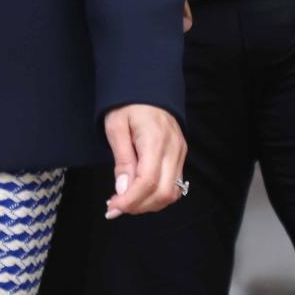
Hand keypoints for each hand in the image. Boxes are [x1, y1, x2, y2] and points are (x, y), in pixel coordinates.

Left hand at [103, 103, 186, 218]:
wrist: (147, 85)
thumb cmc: (127, 104)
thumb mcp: (116, 127)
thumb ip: (122, 160)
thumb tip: (123, 191)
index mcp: (155, 140)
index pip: (148, 181)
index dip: (131, 200)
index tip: (113, 208)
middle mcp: (173, 149)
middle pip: (164, 193)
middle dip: (139, 207)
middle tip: (116, 208)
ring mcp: (180, 152)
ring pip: (172, 193)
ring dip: (149, 204)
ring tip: (126, 201)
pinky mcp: (181, 154)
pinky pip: (175, 184)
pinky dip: (157, 195)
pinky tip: (140, 193)